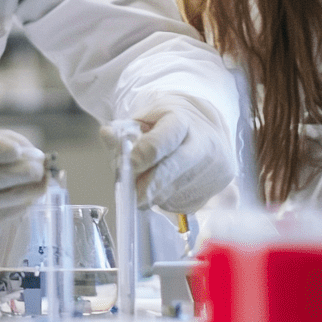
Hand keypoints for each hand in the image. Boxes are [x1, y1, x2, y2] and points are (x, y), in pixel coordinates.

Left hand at [101, 95, 234, 213]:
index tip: (128, 166)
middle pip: (171, 172)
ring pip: (174, 192)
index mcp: (184, 121)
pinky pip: (182, 204)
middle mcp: (205, 145)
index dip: (140, 157)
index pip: (160, 143)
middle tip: (132, 195)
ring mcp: (213, 171)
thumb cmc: (171, 123)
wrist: (208, 128)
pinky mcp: (215, 191)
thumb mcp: (147, 117)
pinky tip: (168, 187)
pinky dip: (168, 201)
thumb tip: (107, 135)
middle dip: (147, 186)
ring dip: (155, 194)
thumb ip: (124, 130)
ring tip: (150, 181)